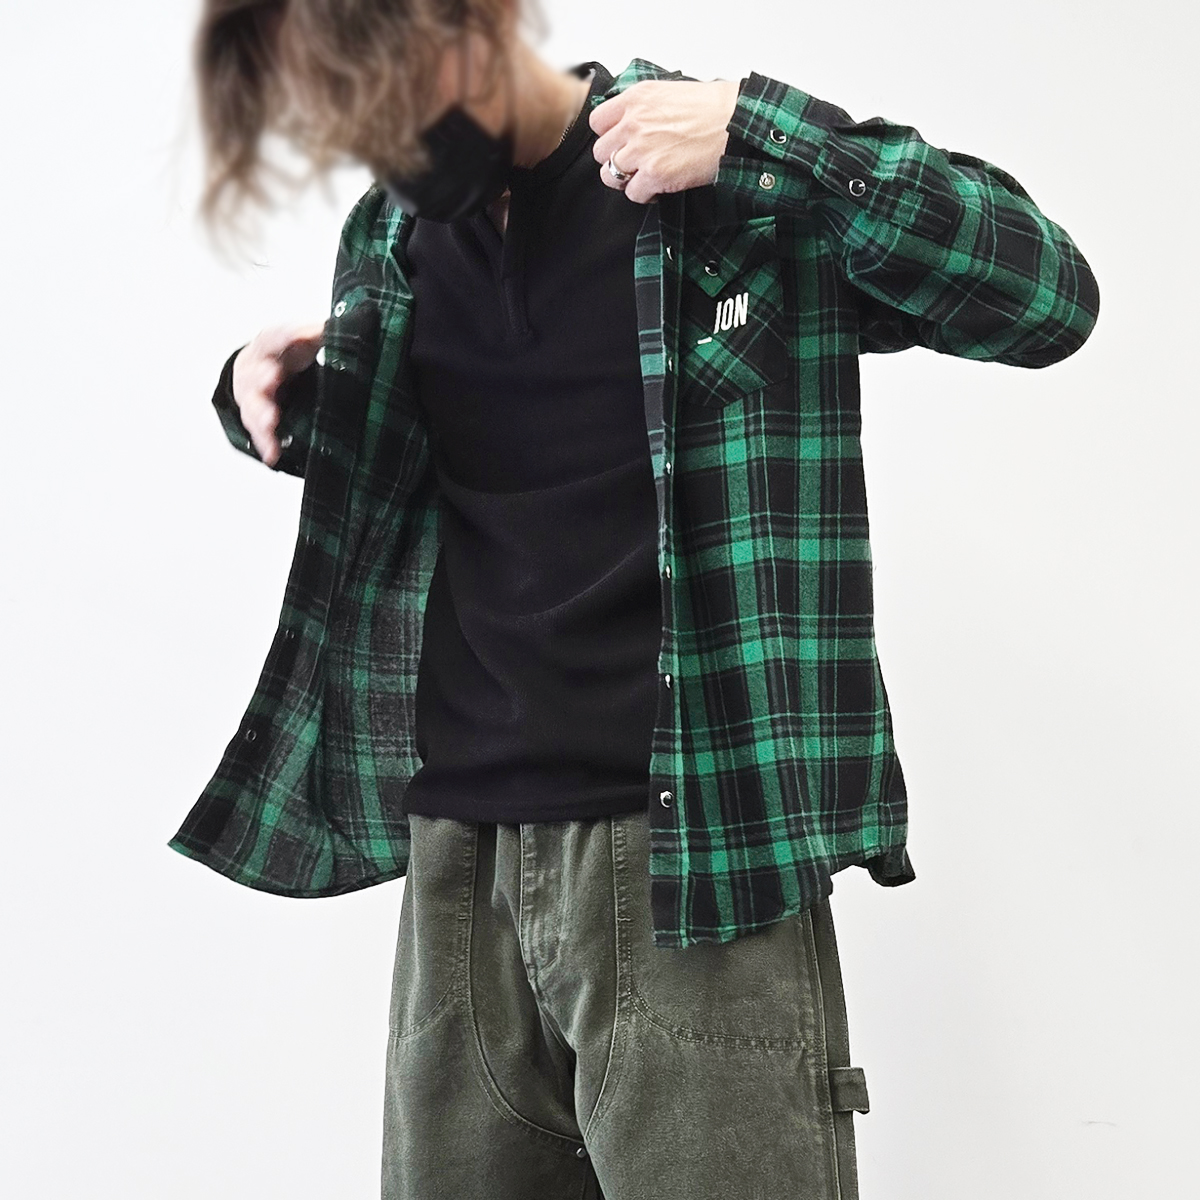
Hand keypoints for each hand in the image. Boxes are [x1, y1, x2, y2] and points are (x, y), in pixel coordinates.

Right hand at [232, 319, 325, 467]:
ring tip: (271, 420)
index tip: (301, 336)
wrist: (264, 371)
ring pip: (253, 404)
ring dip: (262, 412)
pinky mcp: (255, 418)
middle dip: (263, 375)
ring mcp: (252, 394)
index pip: (275, 336)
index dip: (286, 336)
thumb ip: (318, 334)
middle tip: (272, 376)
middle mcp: (255, 367)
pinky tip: (273, 453)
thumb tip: (347, 325)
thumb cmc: (288, 354)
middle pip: (256, 371)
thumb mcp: (304, 339)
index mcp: (268, 344)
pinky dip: (266, 443)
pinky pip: (258, 432)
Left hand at [588, 78, 739, 203]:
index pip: (598, 121)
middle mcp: (634, 123)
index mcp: (637, 98)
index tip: (620, 142)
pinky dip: (644, 194)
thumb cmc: (714, 109)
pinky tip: (659, 187)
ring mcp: (642, 150)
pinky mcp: (654, 174)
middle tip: (635, 163)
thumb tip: (633, 123)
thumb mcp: (671, 93)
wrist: (736, 124)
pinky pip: (632, 194)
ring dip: (628, 180)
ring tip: (647, 176)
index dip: (608, 135)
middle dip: (616, 160)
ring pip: (611, 175)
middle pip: (601, 152)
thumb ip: (644, 108)